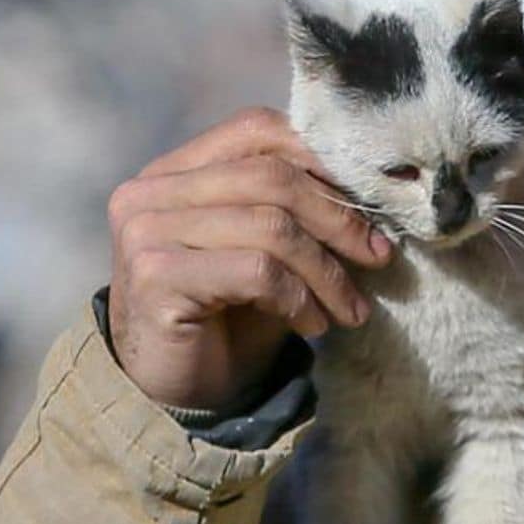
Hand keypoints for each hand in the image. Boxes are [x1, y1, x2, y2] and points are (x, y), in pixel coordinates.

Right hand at [105, 107, 394, 410]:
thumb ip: (298, 207)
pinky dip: (299, 298)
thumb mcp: (268, 249)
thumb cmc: (229, 316)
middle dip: (339, 218)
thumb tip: (376, 185)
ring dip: (327, 272)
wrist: (178, 394)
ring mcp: (144, 231)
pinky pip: (257, 271)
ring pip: (271, 226)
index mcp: (176, 170)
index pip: (258, 130)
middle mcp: (150, 191)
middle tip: (379, 257)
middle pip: (271, 176)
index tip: (372, 201)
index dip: (322, 157)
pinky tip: (313, 324)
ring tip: (352, 308)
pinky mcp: (154, 277)